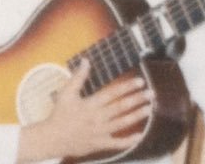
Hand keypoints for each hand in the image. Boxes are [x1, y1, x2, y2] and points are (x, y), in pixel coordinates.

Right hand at [18, 59, 152, 162]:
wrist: (53, 138)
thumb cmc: (60, 113)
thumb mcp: (66, 93)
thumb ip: (78, 77)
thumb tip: (86, 61)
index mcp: (90, 104)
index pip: (112, 93)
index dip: (127, 87)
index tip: (140, 81)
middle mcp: (98, 118)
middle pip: (121, 107)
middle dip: (137, 99)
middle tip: (151, 93)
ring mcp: (101, 132)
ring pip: (122, 123)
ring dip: (137, 116)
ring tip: (149, 108)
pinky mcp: (101, 144)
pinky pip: (118, 143)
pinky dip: (129, 140)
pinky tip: (140, 135)